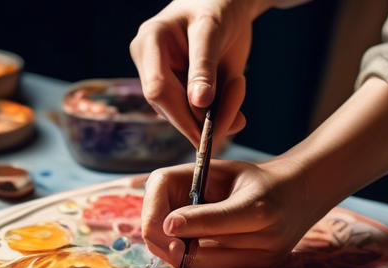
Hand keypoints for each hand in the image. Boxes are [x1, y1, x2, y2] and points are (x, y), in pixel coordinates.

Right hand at [130, 0, 268, 142]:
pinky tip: (234, 87)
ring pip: (184, 115)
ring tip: (238, 84)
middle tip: (238, 118)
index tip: (206, 135)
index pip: (157, 88)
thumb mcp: (212, 31)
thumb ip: (204, 68)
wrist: (228, 3)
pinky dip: (220, 110)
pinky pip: (196, 112)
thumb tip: (197, 104)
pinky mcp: (178, 89)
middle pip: (168, 107)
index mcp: (150, 42)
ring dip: (217, 113)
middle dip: (203, 118)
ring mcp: (163, 78)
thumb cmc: (217, 6)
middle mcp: (150, 64)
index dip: (179, 115)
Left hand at [142, 159, 331, 267]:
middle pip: (202, 251)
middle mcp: (267, 239)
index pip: (216, 220)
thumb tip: (167, 224)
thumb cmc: (253, 179)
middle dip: (171, 242)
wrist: (300, 196)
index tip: (165, 223)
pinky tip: (193, 243)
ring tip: (176, 233)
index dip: (187, 222)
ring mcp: (263, 261)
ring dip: (179, 253)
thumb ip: (194, 190)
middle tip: (159, 230)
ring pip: (201, 267)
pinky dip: (194, 260)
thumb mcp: (227, 171)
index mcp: (260, 206)